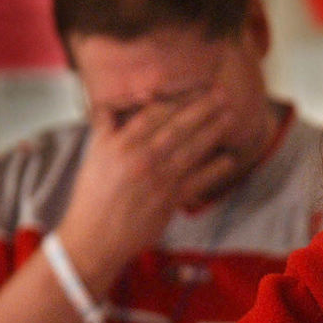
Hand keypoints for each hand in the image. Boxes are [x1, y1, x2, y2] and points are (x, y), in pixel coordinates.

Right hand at [57, 87, 238, 291]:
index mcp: (121, 143)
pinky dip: (214, 170)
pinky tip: (229, 158)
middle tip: (222, 92)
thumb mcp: (92, 153)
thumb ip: (104, 125)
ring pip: (191, 149)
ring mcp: (159, 180)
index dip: (178, 98)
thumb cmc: (93, 193)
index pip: (155, 113)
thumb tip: (110, 102)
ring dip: (213, 131)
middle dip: (202, 108)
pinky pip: (198, 181)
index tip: (195, 86)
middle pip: (178, 127)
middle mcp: (142, 158)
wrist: (95, 235)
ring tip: (230, 116)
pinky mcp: (170, 201)